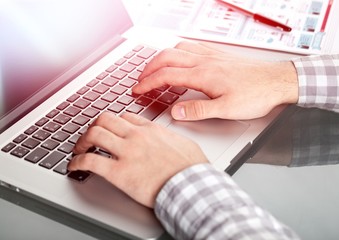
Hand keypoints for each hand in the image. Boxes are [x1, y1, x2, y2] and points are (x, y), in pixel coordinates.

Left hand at [68, 112, 207, 207]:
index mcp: (151, 130)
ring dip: (82, 141)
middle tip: (90, 136)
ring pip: (94, 134)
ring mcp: (126, 152)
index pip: (125, 117)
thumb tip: (167, 138)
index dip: (113, 122)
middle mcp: (136, 136)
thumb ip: (170, 137)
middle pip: (105, 120)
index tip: (109, 129)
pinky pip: (91, 161)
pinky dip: (77, 162)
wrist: (191, 185)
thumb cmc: (191, 168)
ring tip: (79, 149)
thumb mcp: (183, 143)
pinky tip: (74, 166)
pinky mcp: (119, 173)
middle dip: (93, 126)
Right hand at [133, 41, 297, 120]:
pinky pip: (192, 47)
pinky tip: (181, 58)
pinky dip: (178, 51)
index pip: (166, 76)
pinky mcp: (219, 55)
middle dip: (149, 68)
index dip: (148, 83)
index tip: (137, 90)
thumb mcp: (227, 109)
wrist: (278, 81)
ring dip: (162, 58)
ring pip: (178, 49)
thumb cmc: (257, 94)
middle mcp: (204, 61)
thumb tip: (176, 112)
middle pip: (167, 58)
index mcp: (203, 75)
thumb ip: (199, 111)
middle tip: (141, 80)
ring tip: (155, 69)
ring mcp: (212, 56)